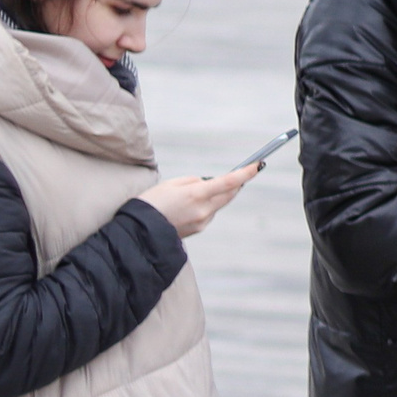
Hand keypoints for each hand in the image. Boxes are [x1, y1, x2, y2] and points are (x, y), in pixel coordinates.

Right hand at [139, 163, 259, 238]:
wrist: (138, 230)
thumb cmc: (151, 202)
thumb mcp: (171, 184)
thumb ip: (195, 181)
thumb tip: (209, 183)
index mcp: (197, 194)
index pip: (229, 182)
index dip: (246, 173)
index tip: (258, 165)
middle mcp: (204, 209)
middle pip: (229, 193)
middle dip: (235, 183)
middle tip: (242, 172)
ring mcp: (203, 221)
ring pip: (219, 203)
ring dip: (217, 194)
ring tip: (194, 192)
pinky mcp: (199, 228)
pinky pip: (209, 212)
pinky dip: (206, 205)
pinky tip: (189, 205)